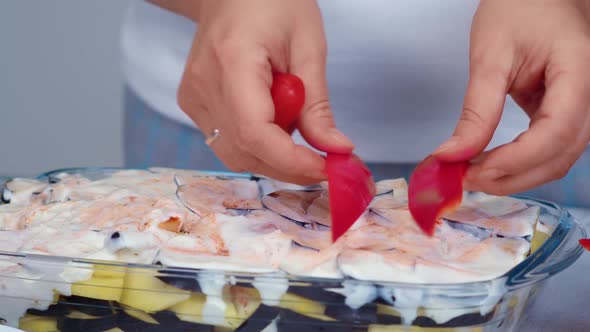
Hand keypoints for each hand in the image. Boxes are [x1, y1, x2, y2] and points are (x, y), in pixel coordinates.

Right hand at [175, 0, 353, 184]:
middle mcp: (202, 85)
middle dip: (289, 165)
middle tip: (324, 159)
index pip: (255, 133)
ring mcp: (193, 97)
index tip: (326, 168)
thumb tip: (335, 150)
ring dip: (274, 155)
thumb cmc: (272, 3)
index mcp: (232, 61)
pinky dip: (258, 143)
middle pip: (243, 151)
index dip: (291, 161)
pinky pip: (228, 141)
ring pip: (235, 153)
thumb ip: (317, 105)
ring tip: (296, 123)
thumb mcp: (308, 47)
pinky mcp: (193, 104)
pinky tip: (273, 118)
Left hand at [434, 0, 589, 194]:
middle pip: (561, 154)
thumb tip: (453, 155)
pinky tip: (491, 162)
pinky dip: (522, 161)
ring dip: (516, 174)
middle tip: (466, 178)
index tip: (473, 172)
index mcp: (579, 69)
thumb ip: (476, 110)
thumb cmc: (519, 7)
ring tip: (473, 172)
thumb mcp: (490, 55)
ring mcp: (585, 105)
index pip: (557, 130)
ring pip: (559, 158)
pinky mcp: (568, 111)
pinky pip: (552, 147)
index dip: (515, 159)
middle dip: (511, 175)